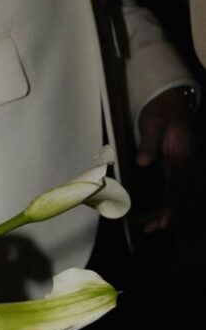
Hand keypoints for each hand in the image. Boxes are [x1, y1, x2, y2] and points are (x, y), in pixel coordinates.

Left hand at [135, 87, 196, 231]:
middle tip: (152, 228)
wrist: (169, 101)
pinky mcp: (173, 167)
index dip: (171, 202)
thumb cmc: (161, 111)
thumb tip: (143, 162)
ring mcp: (180, 166)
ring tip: (149, 228)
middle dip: (166, 212)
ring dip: (162, 211)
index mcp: (183, 154)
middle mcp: (185, 163)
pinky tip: (151, 214)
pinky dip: (161, 202)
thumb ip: (149, 143)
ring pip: (174, 193)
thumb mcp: (154, 122)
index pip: (179, 183)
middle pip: (178, 193)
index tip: (164, 216)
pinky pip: (169, 189)